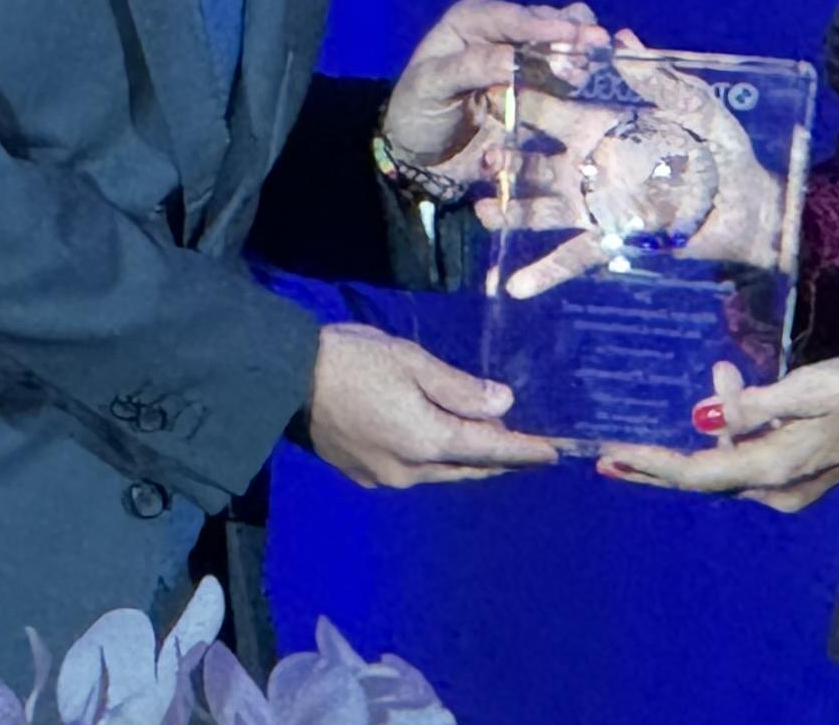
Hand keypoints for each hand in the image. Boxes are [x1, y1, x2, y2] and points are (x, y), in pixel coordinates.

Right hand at [302, 323, 560, 486]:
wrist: (285, 380)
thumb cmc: (352, 360)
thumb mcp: (413, 362)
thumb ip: (460, 388)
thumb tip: (503, 406)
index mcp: (426, 441)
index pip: (490, 450)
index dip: (524, 451)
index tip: (554, 454)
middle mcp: (410, 470)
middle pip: (468, 468)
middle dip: (501, 461)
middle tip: (530, 452)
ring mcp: (384, 477)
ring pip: (442, 473)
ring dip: (468, 462)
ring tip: (490, 446)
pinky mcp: (363, 474)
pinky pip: (415, 472)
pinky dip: (438, 460)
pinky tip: (441, 445)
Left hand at [382, 0, 605, 168]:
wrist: (422, 154)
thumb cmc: (419, 112)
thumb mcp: (434, 85)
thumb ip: (472, 66)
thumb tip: (516, 60)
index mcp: (473, 18)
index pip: (515, 17)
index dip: (546, 27)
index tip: (576, 36)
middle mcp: (504, 29)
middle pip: (548, 24)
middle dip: (574, 37)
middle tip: (601, 49)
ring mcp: (525, 56)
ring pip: (564, 44)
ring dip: (584, 54)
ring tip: (603, 66)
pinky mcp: (539, 85)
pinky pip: (567, 74)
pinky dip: (584, 75)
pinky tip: (601, 79)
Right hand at [479, 35, 788, 299]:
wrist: (745, 204)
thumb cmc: (720, 147)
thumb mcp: (694, 104)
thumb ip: (658, 77)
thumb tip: (622, 35)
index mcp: (602, 128)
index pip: (552, 113)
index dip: (520, 103)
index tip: (489, 93)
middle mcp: (589, 167)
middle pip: (533, 163)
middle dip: (503, 161)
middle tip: (485, 159)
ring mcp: (595, 205)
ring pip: (540, 209)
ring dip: (509, 213)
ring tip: (485, 214)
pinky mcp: (609, 240)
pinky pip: (571, 256)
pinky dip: (543, 272)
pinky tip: (513, 286)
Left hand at [594, 354, 838, 511]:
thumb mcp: (804, 388)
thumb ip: (750, 405)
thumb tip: (703, 418)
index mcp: (774, 470)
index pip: (697, 473)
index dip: (652, 465)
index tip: (612, 457)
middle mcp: (776, 488)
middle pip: (704, 477)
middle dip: (659, 463)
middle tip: (609, 458)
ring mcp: (789, 485)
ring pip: (728, 463)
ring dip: (708, 429)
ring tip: (716, 376)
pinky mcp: (800, 471)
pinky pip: (750, 456)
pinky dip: (734, 429)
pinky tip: (734, 391)